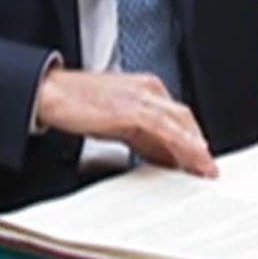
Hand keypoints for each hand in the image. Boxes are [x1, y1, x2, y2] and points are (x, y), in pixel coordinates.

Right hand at [34, 67, 216, 175]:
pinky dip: (181, 145)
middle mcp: (149, 90)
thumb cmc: (78, 104)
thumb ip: (142, 136)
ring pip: (179, 124)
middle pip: (185, 119)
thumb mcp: (118, 122)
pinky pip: (164, 130)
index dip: (193, 138)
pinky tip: (189, 159)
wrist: (50, 93)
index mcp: (147, 88)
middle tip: (207, 170)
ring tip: (204, 170)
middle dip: (198, 144)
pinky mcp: (132, 110)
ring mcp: (141, 98)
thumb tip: (163, 156)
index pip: (179, 116)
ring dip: (195, 149)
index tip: (200, 160)